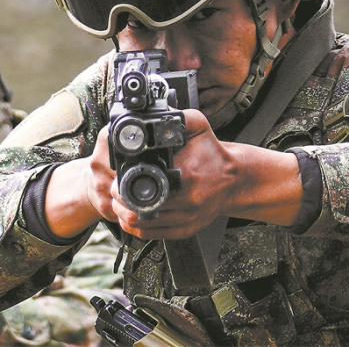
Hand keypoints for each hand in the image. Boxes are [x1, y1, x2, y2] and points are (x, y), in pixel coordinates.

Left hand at [112, 109, 236, 239]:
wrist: (233, 180)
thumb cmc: (213, 154)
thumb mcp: (199, 126)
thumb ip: (178, 117)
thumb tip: (157, 112)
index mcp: (186, 176)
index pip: (142, 187)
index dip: (123, 186)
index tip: (116, 179)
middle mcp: (186, 201)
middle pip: (138, 210)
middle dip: (119, 201)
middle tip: (114, 192)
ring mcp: (185, 219)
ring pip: (142, 226)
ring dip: (124, 216)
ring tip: (119, 204)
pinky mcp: (185, 230)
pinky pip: (152, 235)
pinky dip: (136, 228)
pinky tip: (131, 217)